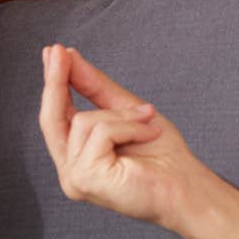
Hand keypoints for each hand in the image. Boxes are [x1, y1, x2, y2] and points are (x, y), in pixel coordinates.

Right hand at [38, 43, 214, 234]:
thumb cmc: (162, 154)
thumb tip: (68, 58)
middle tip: (58, 51)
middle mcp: (70, 170)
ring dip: (122, 115)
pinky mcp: (86, 179)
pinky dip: (128, 127)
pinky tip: (147, 134)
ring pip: (83, 122)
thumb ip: (94, 87)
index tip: (54, 52)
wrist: (186, 186)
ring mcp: (75, 178)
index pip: (56, 116)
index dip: (53, 83)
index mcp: (77, 157)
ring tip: (147, 121)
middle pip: (51, 118)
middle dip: (56, 82)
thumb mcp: (125, 109)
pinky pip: (101, 133)